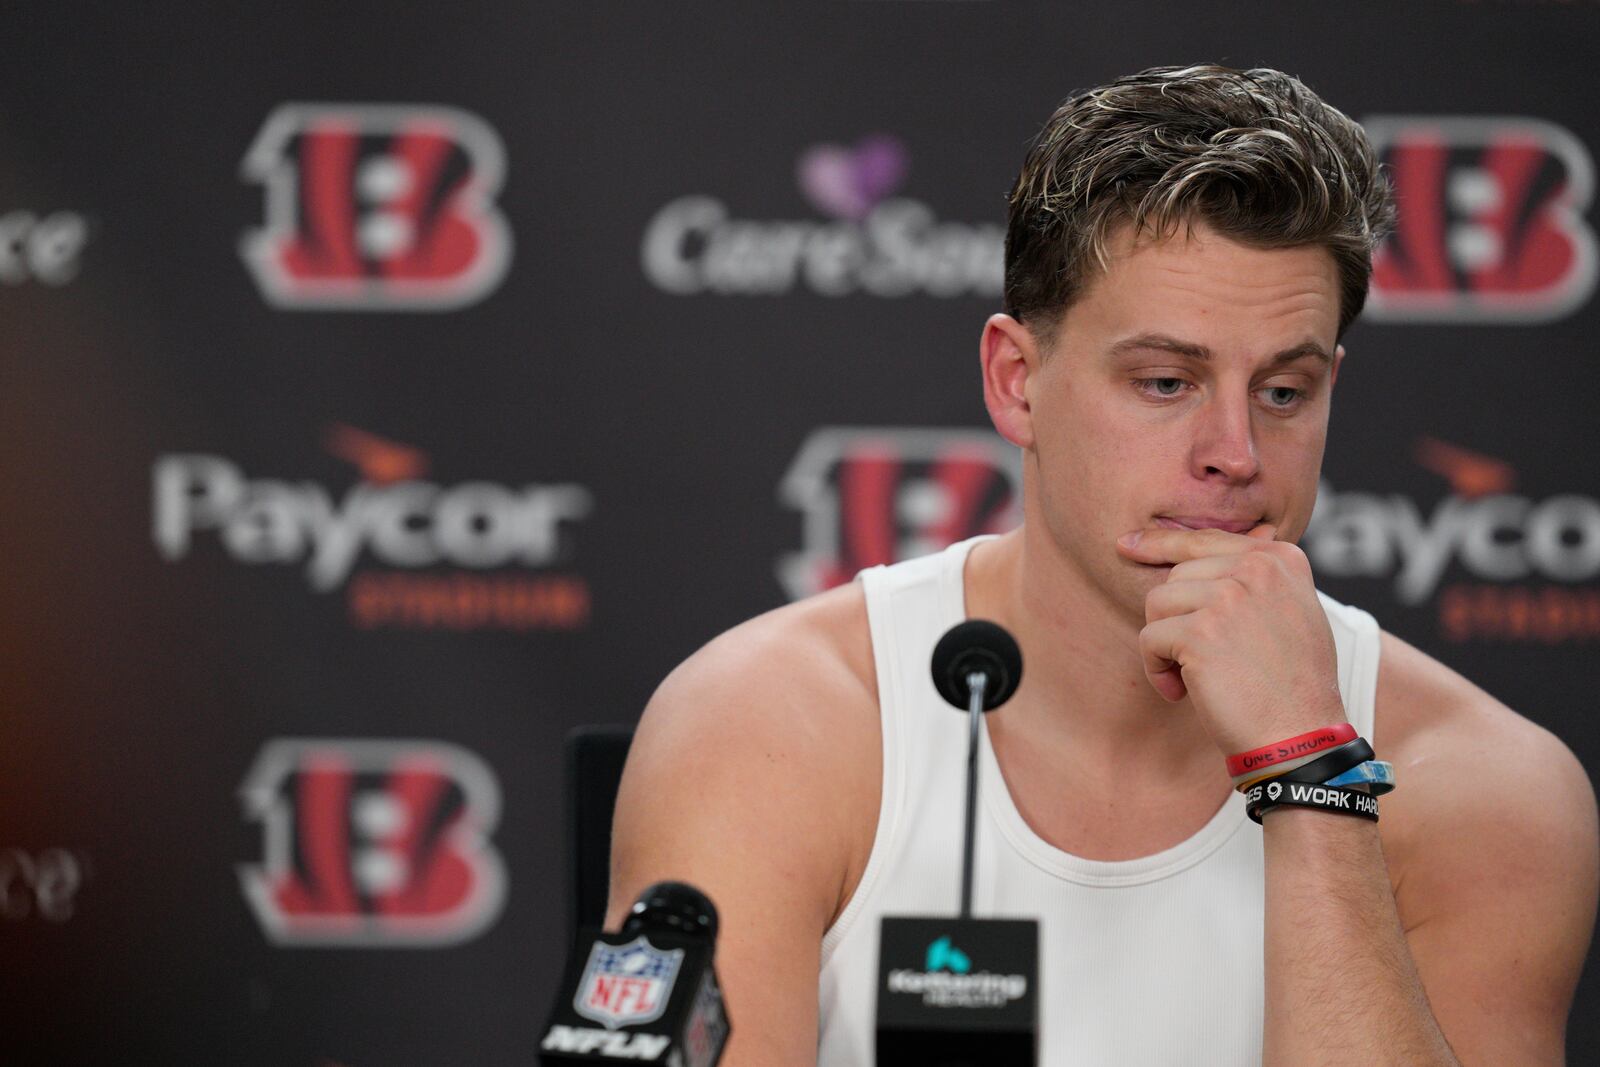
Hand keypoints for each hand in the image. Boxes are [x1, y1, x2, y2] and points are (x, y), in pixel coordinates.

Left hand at [1115, 524, 1347, 756]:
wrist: (1300, 737)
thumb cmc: (1291, 685)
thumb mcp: (1290, 613)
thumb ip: (1254, 579)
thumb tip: (1197, 555)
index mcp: (1280, 559)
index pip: (1205, 540)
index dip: (1162, 545)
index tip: (1127, 545)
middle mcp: (1258, 568)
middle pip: (1176, 575)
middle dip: (1174, 618)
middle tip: (1197, 660)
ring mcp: (1229, 598)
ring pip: (1157, 603)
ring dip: (1164, 645)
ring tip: (1192, 677)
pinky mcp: (1200, 632)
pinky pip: (1148, 639)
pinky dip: (1156, 670)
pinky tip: (1182, 693)